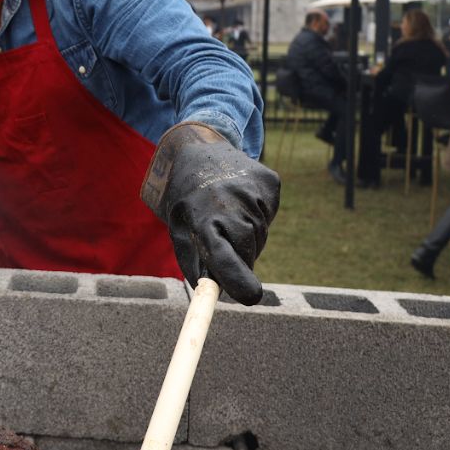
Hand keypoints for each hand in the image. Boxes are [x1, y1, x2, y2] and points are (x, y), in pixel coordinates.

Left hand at [140, 122, 279, 304]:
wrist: (197, 152)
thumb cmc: (186, 200)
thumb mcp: (179, 229)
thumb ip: (194, 263)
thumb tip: (214, 293)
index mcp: (201, 216)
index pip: (222, 254)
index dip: (236, 277)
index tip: (251, 298)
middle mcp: (229, 201)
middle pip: (248, 249)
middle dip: (241, 259)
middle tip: (226, 248)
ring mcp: (253, 189)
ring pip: (260, 233)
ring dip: (247, 236)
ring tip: (227, 215)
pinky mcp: (270, 182)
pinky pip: (269, 214)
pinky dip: (258, 216)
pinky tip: (240, 201)